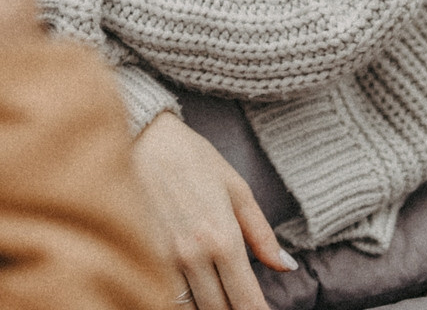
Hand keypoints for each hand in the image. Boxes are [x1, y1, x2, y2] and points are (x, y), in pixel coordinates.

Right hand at [132, 112, 295, 309]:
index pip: (247, 301)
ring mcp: (162, 259)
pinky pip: (162, 294)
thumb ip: (262, 234)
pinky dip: (178, 299)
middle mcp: (193, 256)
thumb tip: (287, 266)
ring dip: (206, 307)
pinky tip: (189, 291)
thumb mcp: (236, 188)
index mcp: (223, 239)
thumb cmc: (191, 157)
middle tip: (239, 301)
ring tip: (215, 296)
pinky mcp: (140, 254)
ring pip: (188, 309)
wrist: (140, 135)